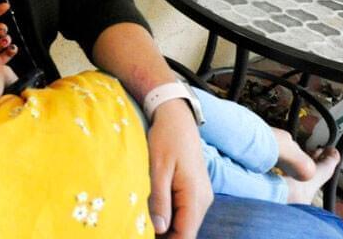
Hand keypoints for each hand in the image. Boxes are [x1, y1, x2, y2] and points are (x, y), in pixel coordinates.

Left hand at [147, 100, 211, 237]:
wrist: (177, 116)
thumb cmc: (166, 138)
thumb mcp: (158, 168)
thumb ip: (159, 200)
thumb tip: (160, 229)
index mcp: (195, 196)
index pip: (186, 235)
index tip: (145, 238)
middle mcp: (203, 199)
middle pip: (186, 231)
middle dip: (165, 236)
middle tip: (139, 231)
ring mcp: (200, 195)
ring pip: (184, 222)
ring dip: (166, 226)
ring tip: (142, 224)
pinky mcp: (194, 190)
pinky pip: (183, 211)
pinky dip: (169, 215)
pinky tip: (152, 211)